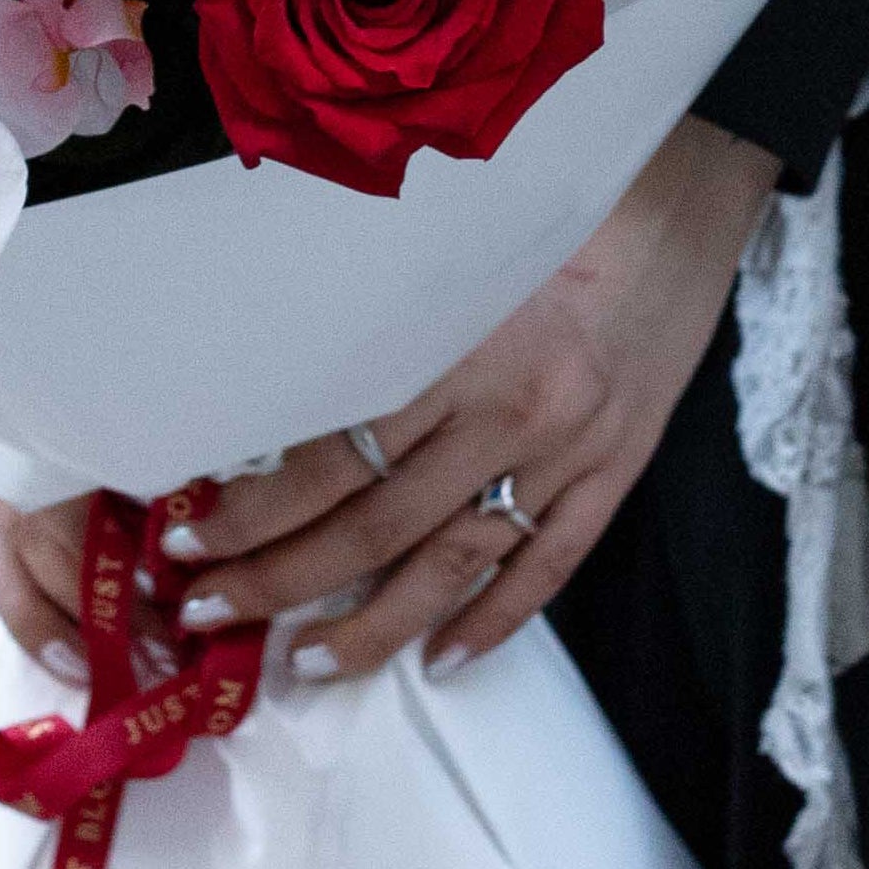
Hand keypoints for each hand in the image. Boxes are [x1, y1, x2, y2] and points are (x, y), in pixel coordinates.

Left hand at [0, 114, 778, 685]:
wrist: (678, 207)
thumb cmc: (546, 219)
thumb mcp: (445, 262)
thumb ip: (373, 334)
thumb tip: (265, 405)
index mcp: (454, 350)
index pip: (330, 457)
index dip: (254, 509)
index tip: (190, 535)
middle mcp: (510, 412)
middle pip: (375, 525)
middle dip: (282, 580)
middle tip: (211, 608)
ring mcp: (568, 454)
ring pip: (452, 564)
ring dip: (373, 624)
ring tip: (307, 662)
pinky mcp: (616, 476)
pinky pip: (548, 567)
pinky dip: (493, 621)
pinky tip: (439, 661)